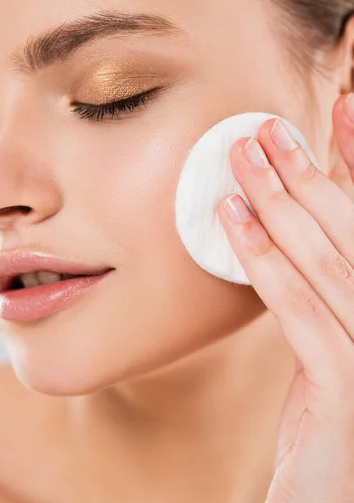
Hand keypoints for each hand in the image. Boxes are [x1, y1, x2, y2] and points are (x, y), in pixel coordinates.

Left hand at [218, 93, 353, 502]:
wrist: (331, 500)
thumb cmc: (330, 420)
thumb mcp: (332, 341)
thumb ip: (322, 285)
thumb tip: (290, 222)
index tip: (341, 110)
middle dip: (312, 170)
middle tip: (269, 127)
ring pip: (329, 261)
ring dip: (282, 201)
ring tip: (244, 157)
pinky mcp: (346, 393)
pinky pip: (300, 311)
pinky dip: (264, 259)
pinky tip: (232, 219)